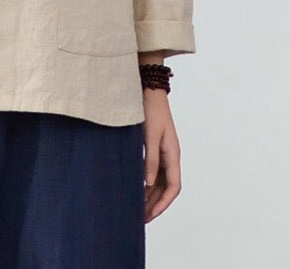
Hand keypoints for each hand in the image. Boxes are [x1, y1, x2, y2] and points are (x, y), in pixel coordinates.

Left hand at [142, 89, 181, 222]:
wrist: (149, 90)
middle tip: (140, 219)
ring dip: (150, 195)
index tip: (150, 215)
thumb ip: (150, 159)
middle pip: (166, 187)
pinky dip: (145, 183)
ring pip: (159, 181)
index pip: (173, 187)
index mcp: (173, 154)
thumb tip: (148, 183)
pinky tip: (135, 188)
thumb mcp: (149, 135)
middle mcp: (171, 156)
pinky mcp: (155, 147)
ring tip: (136, 209)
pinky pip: (153, 171)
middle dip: (155, 204)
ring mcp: (164, 152)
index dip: (163, 203)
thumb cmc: (150, 110)